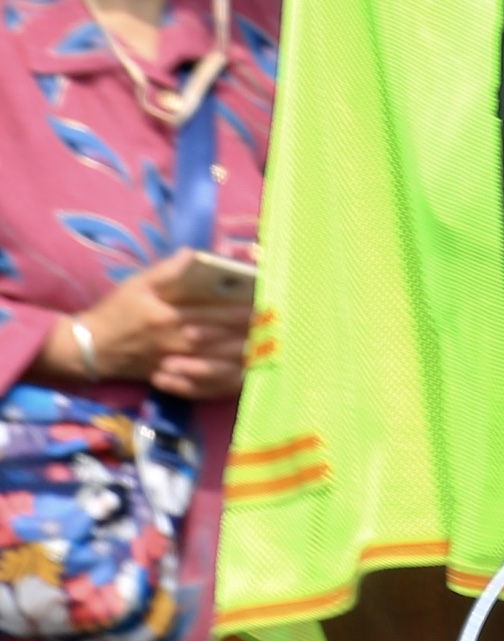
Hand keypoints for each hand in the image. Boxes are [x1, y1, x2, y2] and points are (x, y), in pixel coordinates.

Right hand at [37, 257, 250, 399]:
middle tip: (275, 330)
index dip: (240, 311)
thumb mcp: (137, 283)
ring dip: (241, 359)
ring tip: (266, 352)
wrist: (89, 348)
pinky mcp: (168, 379)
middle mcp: (174, 342)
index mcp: (169, 315)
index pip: (213, 313)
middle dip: (248, 335)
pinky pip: (199, 386)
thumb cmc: (116, 310)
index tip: (265, 306)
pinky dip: (221, 384)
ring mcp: (172, 364)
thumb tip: (193, 253)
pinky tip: (240, 379)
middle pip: (219, 340)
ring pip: (213, 365)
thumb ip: (167, 270)